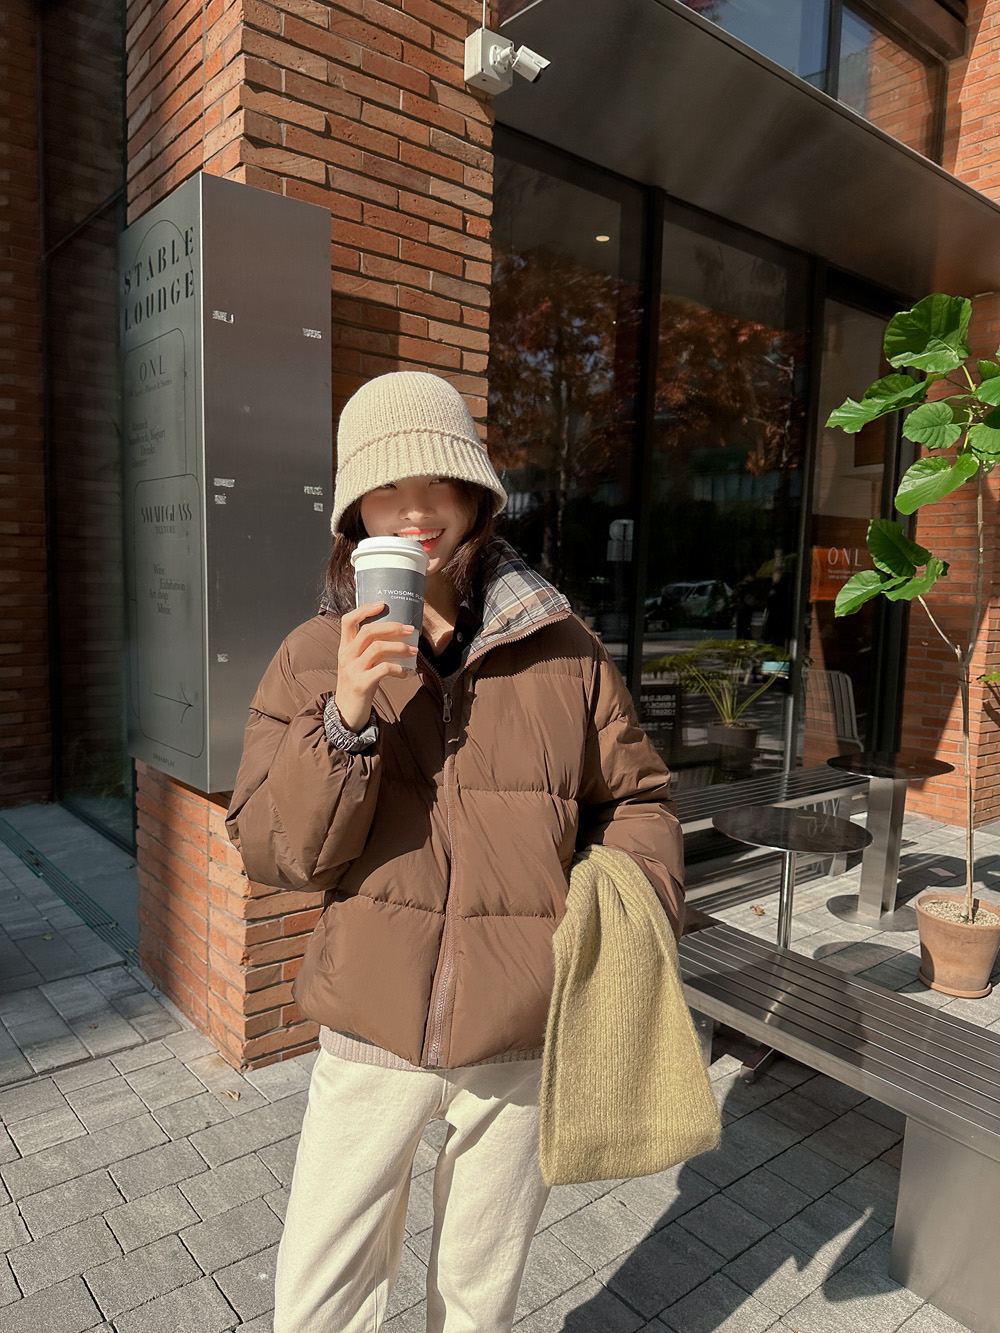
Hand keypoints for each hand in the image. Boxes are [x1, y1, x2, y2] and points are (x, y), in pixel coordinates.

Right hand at [335, 602, 416, 730]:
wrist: (347, 713)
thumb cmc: (358, 685)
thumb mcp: (358, 664)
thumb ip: (369, 650)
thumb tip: (396, 636)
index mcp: (345, 648)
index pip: (348, 621)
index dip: (364, 609)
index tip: (382, 604)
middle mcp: (346, 656)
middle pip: (368, 631)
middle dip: (392, 627)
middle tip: (410, 629)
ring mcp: (352, 669)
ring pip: (378, 648)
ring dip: (400, 648)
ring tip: (414, 652)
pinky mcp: (361, 684)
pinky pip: (383, 669)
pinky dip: (398, 669)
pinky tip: (405, 673)